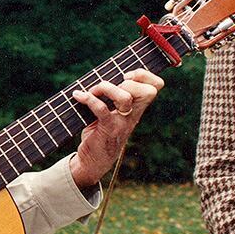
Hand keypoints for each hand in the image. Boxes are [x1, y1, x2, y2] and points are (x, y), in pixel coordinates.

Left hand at [70, 69, 163, 188]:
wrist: (93, 161)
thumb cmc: (100, 131)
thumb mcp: (111, 111)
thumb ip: (112, 95)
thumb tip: (100, 72)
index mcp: (137, 107)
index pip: (156, 86)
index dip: (144, 75)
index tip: (126, 75)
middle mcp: (133, 114)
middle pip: (148, 91)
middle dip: (128, 82)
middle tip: (109, 86)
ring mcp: (122, 122)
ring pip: (125, 98)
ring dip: (106, 88)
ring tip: (92, 92)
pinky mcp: (107, 129)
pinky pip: (101, 109)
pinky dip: (88, 99)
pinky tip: (78, 96)